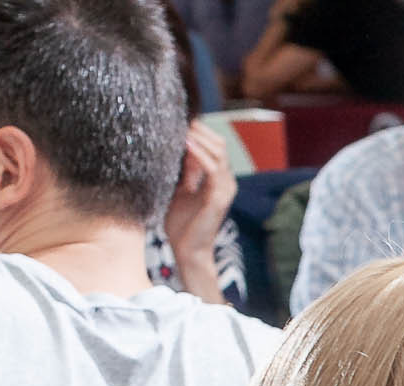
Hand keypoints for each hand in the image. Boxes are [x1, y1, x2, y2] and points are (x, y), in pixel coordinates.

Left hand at [161, 121, 237, 303]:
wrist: (187, 250)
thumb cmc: (181, 224)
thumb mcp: (180, 189)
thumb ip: (184, 170)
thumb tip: (177, 146)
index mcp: (218, 179)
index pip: (213, 146)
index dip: (198, 131)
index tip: (177, 118)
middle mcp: (226, 181)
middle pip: (219, 144)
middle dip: (200, 129)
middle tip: (178, 117)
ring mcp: (225, 189)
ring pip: (219, 152)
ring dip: (199, 137)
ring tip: (181, 126)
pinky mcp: (220, 198)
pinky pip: (213, 168)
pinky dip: (199, 153)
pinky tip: (185, 143)